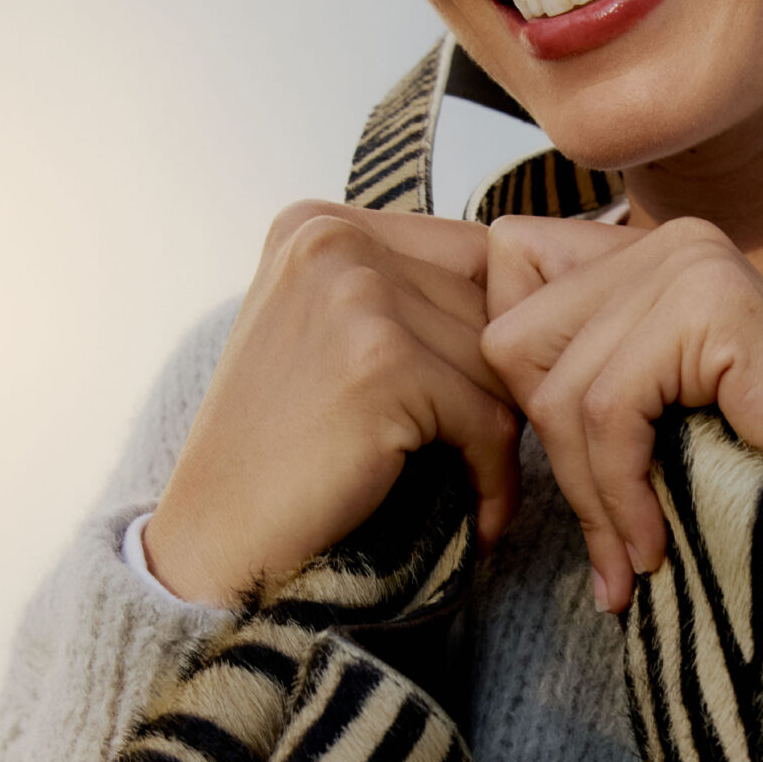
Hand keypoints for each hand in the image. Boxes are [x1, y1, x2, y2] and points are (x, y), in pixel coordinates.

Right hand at [148, 205, 516, 607]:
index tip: (486, 401)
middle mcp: (333, 240)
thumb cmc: (289, 448)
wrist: (219, 538)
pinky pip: (491, 419)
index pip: (480, 255)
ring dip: (499, 438)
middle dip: (499, 390)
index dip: (501, 335)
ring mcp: (355, 295)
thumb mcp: (335, 335)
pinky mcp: (381, 363)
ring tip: (471, 487)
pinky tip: (476, 518)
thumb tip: (543, 291)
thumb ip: (415, 295)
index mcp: (321, 223)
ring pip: (499, 365)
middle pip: (496, 306)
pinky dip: (495, 479)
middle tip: (480, 457)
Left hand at [481, 214, 762, 612]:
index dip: (515, 371)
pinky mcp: (712, 307)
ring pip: (557, 389)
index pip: (506, 267)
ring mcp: (692, 264)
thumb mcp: (658, 415)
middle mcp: (668, 238)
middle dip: (549, 454)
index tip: (565, 464)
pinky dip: (621, 494)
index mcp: (650, 248)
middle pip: (513, 337)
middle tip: (608, 537)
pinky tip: (655, 546)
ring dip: (591, 497)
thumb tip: (466, 377)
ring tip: (633, 559)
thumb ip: (583, 374)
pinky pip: (607, 411)